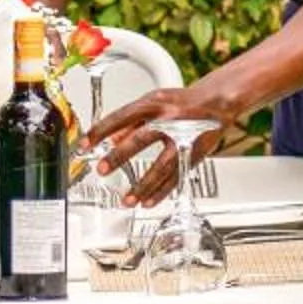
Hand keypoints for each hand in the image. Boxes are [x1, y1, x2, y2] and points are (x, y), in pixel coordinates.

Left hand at [81, 81, 242, 205]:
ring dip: (143, 185)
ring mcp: (184, 138)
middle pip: (141, 139)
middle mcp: (169, 120)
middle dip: (120, 157)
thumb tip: (111, 138)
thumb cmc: (183, 101)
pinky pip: (177, 176)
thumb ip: (131, 120)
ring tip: (127, 200)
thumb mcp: (154, 102)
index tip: (84, 144)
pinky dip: (162, 192)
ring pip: (162, 166)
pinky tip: (149, 202)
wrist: (218, 102)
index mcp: (154, 104)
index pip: (121, 117)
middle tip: (102, 170)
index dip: (100, 131)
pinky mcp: (194, 154)